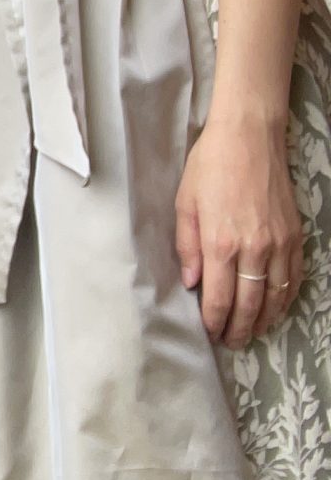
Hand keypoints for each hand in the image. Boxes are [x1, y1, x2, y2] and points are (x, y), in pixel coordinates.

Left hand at [175, 112, 303, 347]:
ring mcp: (278, 244)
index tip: (210, 332)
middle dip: (239, 329)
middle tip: (231, 342)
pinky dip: (285, 298)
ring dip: (264, 320)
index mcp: (220, 243)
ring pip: (275, 297)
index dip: (214, 321)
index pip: (219, 298)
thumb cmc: (210, 165)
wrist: (250, 137)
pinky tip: (276, 307)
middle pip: (249, 305)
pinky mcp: (295, 236)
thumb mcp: (185, 203)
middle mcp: (253, 249)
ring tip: (253, 332)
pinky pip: (294, 278)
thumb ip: (187, 246)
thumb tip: (191, 282)